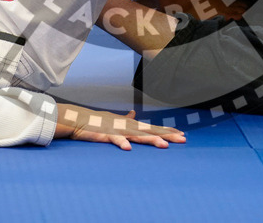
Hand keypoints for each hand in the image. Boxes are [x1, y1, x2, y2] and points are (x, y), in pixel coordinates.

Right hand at [54, 102, 185, 149]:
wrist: (79, 119)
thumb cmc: (99, 121)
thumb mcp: (116, 120)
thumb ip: (127, 118)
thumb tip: (134, 113)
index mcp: (131, 124)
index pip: (153, 127)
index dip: (167, 130)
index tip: (182, 134)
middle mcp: (128, 126)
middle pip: (151, 131)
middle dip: (167, 136)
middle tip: (183, 140)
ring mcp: (118, 130)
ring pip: (137, 136)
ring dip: (151, 140)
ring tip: (164, 145)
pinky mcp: (106, 134)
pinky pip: (115, 140)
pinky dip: (122, 143)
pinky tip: (128, 149)